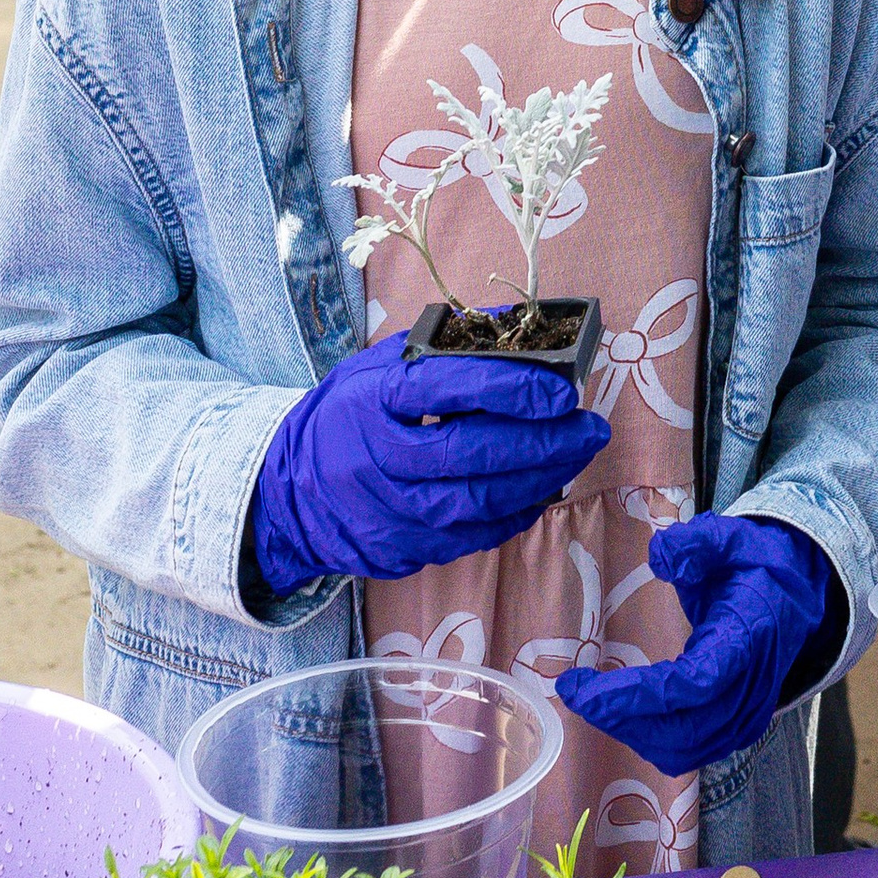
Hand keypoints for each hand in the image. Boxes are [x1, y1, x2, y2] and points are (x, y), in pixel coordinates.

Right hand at [249, 332, 606, 599]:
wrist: (287, 488)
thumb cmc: (350, 412)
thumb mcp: (382, 363)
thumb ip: (447, 347)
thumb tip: (524, 329)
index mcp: (374, 398)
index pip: (444, 388)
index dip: (508, 388)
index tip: (560, 389)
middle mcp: (377, 458)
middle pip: (469, 454)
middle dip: (542, 443)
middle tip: (590, 428)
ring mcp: (387, 511)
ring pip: (476, 503)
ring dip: (539, 481)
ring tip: (576, 455)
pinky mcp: (399, 549)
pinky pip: (469, 537)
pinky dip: (513, 515)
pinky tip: (541, 491)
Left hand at [559, 514, 842, 773]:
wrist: (796, 599)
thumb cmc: (757, 567)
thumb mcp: (732, 538)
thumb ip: (698, 542)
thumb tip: (660, 555)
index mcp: (748, 639)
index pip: (693, 684)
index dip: (634, 694)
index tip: (582, 684)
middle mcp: (750, 689)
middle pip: (680, 727)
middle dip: (620, 716)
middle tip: (575, 691)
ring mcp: (747, 717)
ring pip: (682, 748)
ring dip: (631, 731)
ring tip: (594, 701)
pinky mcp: (737, 730)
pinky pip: (689, 751)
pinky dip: (649, 740)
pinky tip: (623, 714)